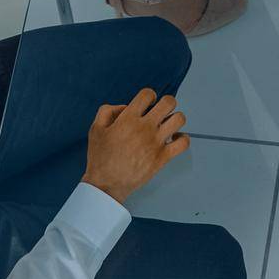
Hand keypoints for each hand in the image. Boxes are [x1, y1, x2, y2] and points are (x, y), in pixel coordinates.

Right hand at [81, 89, 189, 204]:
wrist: (106, 184)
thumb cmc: (100, 158)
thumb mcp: (95, 129)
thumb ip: (107, 111)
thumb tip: (125, 107)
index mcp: (128, 119)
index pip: (148, 94)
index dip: (149, 96)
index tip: (147, 104)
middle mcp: (145, 128)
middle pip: (168, 102)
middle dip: (165, 103)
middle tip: (159, 112)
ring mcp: (156, 143)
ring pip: (179, 119)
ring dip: (174, 119)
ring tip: (166, 126)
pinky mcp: (163, 157)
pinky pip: (183, 142)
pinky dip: (182, 138)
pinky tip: (173, 139)